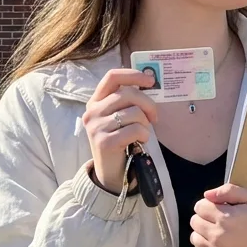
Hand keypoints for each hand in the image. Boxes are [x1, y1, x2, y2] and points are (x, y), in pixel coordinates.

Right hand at [81, 69, 157, 192]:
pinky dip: (144, 135)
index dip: (133, 75)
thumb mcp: (119, 117)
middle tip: (154, 117)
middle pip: (128, 94)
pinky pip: (135, 129)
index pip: (112, 77)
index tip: (150, 80)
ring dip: (145, 124)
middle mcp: (92, 111)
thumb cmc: (120, 140)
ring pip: (134, 112)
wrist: (110, 172)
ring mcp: (96, 126)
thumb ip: (127, 101)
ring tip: (142, 133)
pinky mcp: (104, 141)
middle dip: (148, 104)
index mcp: (96, 101)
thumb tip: (148, 81)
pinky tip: (140, 141)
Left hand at [190, 184, 246, 246]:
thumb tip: (207, 195)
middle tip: (218, 221)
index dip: (208, 205)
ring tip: (217, 233)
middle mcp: (217, 236)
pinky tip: (216, 246)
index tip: (218, 208)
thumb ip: (229, 190)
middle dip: (204, 218)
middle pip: (194, 222)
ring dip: (203, 234)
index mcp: (225, 218)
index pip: (199, 207)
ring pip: (194, 238)